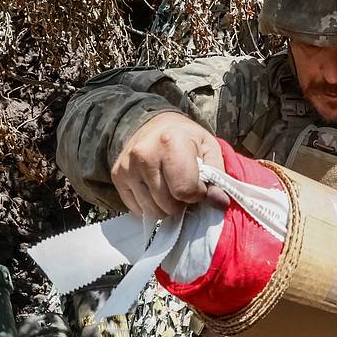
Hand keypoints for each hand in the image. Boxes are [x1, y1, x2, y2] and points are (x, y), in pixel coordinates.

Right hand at [112, 111, 228, 217]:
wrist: (153, 125)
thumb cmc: (185, 138)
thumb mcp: (209, 148)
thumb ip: (218, 177)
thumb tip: (219, 203)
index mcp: (170, 142)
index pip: (185, 190)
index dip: (198, 193)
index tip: (199, 184)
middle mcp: (144, 155)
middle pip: (169, 205)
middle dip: (182, 202)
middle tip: (184, 187)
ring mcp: (128, 167)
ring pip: (153, 211)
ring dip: (166, 207)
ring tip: (170, 188)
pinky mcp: (118, 177)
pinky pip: (137, 210)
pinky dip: (151, 205)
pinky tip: (156, 189)